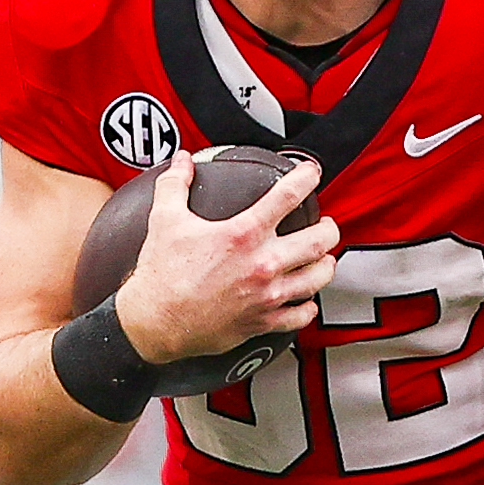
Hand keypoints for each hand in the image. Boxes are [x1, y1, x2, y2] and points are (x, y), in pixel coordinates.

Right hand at [112, 155, 334, 363]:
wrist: (155, 322)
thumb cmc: (161, 276)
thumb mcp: (165, 220)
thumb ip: (175, 185)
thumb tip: (181, 162)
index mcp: (243, 234)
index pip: (288, 196)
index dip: (306, 178)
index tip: (311, 173)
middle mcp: (262, 264)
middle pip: (318, 240)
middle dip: (328, 228)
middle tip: (325, 224)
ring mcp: (266, 295)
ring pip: (317, 278)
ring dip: (326, 265)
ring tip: (324, 259)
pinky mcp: (262, 322)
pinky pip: (300, 316)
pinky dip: (308, 307)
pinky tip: (307, 301)